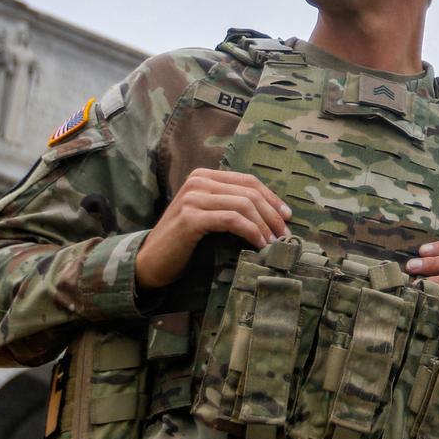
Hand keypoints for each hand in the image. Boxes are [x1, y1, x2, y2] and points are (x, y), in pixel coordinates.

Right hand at [137, 169, 290, 288]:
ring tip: (274, 243)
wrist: (150, 262)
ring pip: (244, 205)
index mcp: (204, 176)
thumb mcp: (208, 215)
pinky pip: (232, 220)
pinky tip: (259, 245)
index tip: (287, 216)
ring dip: (265, 226)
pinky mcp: (191, 218)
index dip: (272, 198)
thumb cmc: (184, 242)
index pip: (248, 181)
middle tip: (285, 234)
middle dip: (272, 214)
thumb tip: (272, 212)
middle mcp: (197, 181)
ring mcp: (193, 198)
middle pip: (249, 192)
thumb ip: (230, 205)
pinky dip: (251, 232)